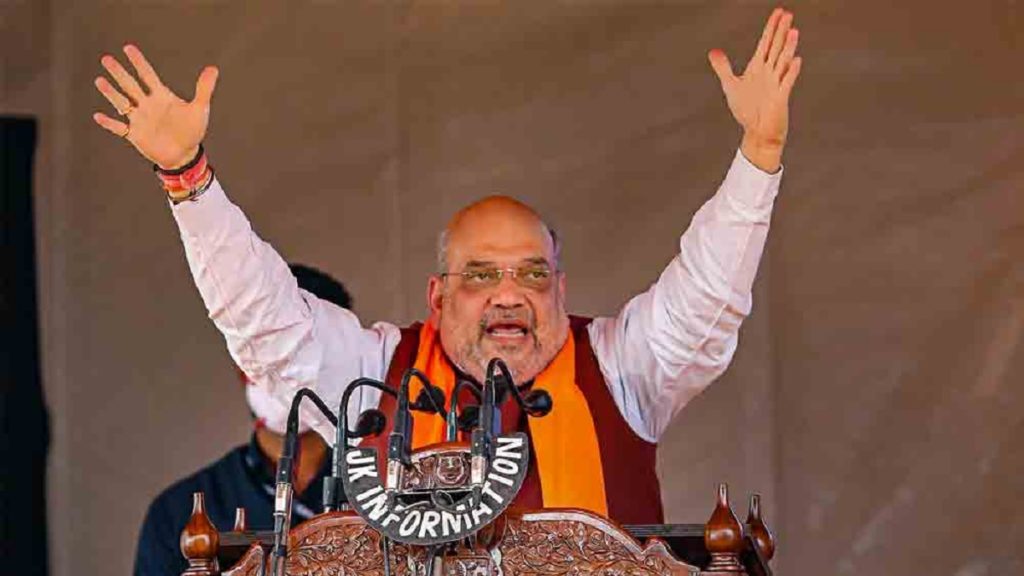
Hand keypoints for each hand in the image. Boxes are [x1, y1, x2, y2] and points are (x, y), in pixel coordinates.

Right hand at [92, 45, 218, 169]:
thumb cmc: (192, 131)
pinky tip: (98, 116)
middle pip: (130, 85)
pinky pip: (119, 128)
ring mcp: (139, 119)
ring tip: (100, 81)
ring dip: (111, 93)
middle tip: (106, 59)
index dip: (139, 62)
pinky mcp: (135, 134)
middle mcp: (147, 105)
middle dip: (119, 73)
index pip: (147, 75)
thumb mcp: (199, 109)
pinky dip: (109, 123)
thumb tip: (213, 69)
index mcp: (161, 96)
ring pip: (122, 103)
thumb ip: (204, 89)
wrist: (185, 155)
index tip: (128, 48)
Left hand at [708, 7, 801, 172]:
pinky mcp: (780, 98)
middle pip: (776, 47)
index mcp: (758, 68)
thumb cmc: (746, 110)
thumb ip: (723, 67)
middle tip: (788, 14)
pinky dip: (790, 72)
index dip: (771, 28)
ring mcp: (776, 84)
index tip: (778, 12)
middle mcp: (769, 73)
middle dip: (780, 31)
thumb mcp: (731, 86)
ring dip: (788, 47)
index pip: (766, 43)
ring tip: (793, 31)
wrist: (757, 132)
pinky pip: (786, 83)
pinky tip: (795, 60)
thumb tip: (714, 51)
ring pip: (783, 62)